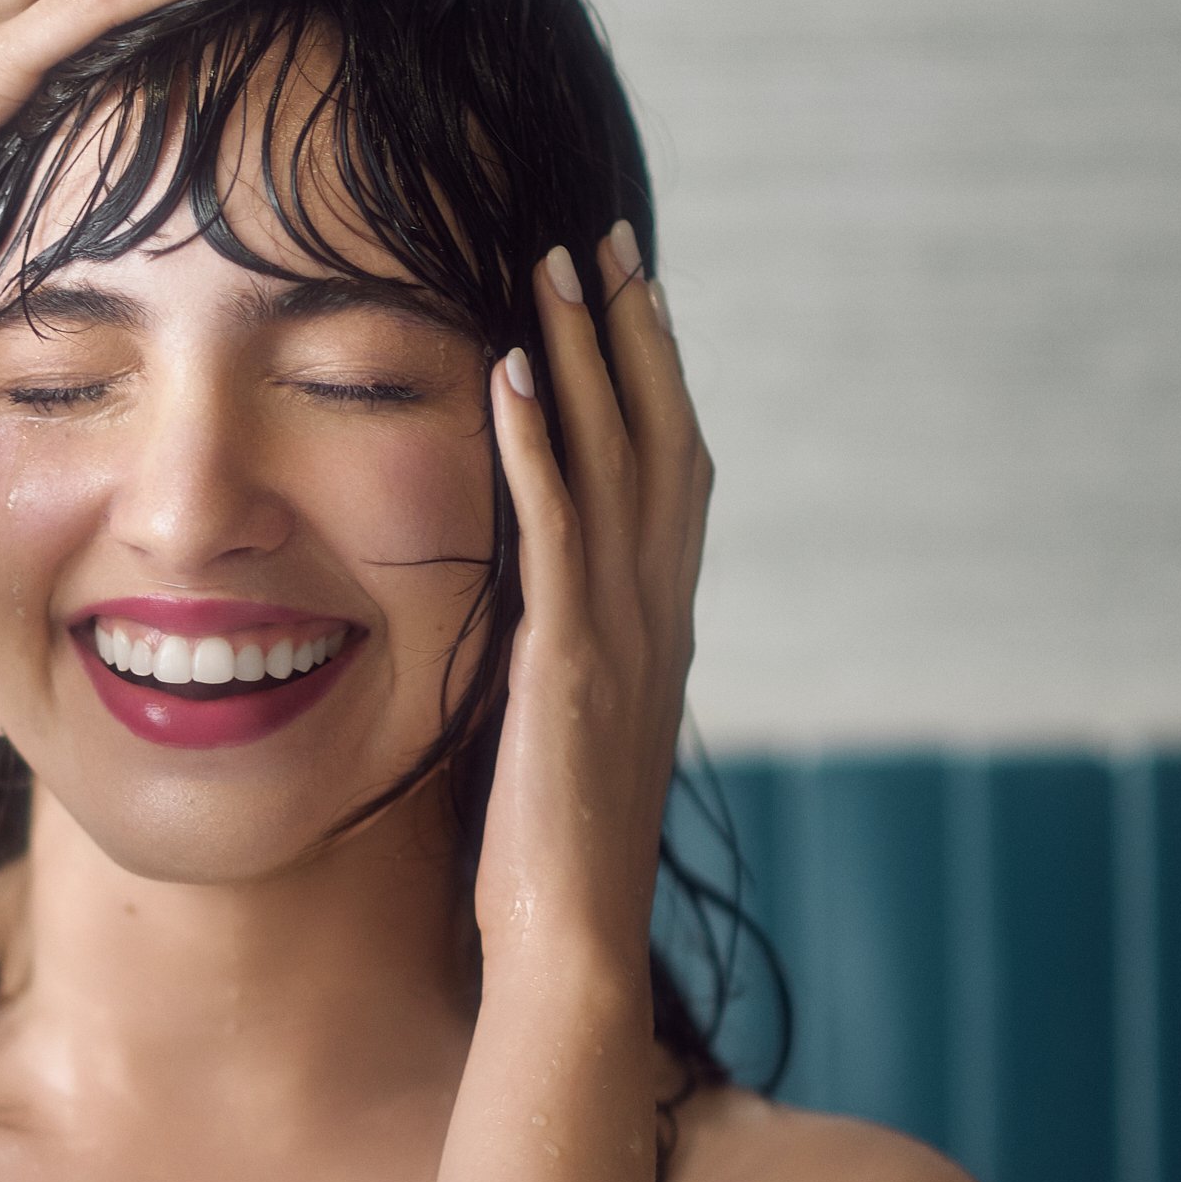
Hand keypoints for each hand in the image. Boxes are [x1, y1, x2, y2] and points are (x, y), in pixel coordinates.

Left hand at [476, 227, 712, 988]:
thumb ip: (565, 656)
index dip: (654, 378)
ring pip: (615, 462)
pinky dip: (538, 442)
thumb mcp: (567, 730)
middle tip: (605, 239)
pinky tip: (510, 373)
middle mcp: (657, 613)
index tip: (630, 296)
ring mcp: (621, 633)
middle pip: (660, 438)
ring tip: (554, 266)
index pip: (670, 473)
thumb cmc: (553, 858)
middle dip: (632, 333)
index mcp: (659, 626)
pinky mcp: (566, 660)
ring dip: (585, 356)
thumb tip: (537, 616)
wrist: (573, 942)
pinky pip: (554, 528)